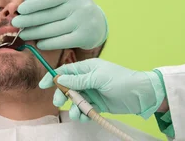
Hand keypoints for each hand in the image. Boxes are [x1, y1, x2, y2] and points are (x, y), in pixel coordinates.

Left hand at [11, 0, 106, 49]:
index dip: (33, 4)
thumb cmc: (74, 10)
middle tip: (15, 23)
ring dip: (35, 33)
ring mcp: (83, 22)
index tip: (20, 10)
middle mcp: (80, 6)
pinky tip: (39, 43)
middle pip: (49, 15)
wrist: (98, 24)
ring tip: (23, 34)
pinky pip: (61, 41)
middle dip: (29, 20)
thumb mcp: (63, 1)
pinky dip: (48, 43)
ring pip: (53, 29)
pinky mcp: (84, 37)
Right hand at [39, 59, 165, 120]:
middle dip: (62, 95)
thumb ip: (79, 79)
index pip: (66, 71)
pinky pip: (85, 109)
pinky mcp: (98, 104)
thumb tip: (61, 78)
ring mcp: (92, 92)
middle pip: (68, 87)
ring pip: (75, 100)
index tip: (43, 85)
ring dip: (73, 108)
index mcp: (87, 68)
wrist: (141, 95)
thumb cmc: (121, 80)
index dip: (53, 77)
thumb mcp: (98, 77)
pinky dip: (83, 114)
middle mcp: (88, 79)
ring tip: (77, 115)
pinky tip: (85, 117)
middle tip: (60, 103)